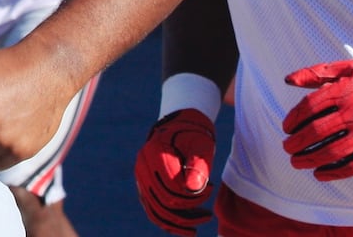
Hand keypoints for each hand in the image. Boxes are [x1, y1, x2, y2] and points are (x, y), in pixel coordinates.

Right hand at [134, 109, 214, 234]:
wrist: (180, 126)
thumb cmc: (194, 136)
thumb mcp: (201, 146)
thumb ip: (198, 165)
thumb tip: (192, 189)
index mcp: (154, 153)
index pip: (172, 186)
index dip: (193, 195)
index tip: (211, 188)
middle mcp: (142, 166)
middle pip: (163, 201)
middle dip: (188, 209)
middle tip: (208, 212)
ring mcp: (140, 178)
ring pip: (155, 210)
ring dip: (178, 223)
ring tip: (197, 229)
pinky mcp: (144, 187)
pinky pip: (153, 210)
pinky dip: (168, 223)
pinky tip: (187, 229)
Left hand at [282, 57, 352, 179]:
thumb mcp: (352, 67)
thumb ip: (318, 72)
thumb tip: (288, 79)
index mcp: (346, 90)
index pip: (309, 107)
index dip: (293, 118)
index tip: (285, 126)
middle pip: (316, 132)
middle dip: (296, 142)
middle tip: (287, 147)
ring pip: (331, 152)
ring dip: (309, 159)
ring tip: (297, 162)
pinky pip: (352, 166)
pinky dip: (333, 173)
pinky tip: (319, 173)